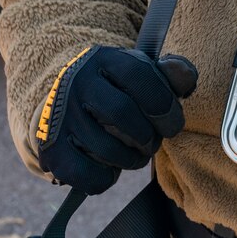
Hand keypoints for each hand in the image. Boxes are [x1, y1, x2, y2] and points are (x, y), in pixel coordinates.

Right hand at [34, 46, 197, 193]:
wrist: (67, 108)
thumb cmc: (119, 92)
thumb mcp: (144, 75)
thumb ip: (172, 74)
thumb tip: (184, 77)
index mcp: (104, 59)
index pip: (139, 74)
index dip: (164, 104)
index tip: (171, 124)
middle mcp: (76, 82)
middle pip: (123, 113)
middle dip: (148, 137)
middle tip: (151, 143)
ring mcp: (60, 116)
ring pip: (106, 149)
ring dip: (131, 160)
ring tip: (133, 154)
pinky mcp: (51, 149)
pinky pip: (87, 175)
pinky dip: (106, 178)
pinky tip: (108, 166)